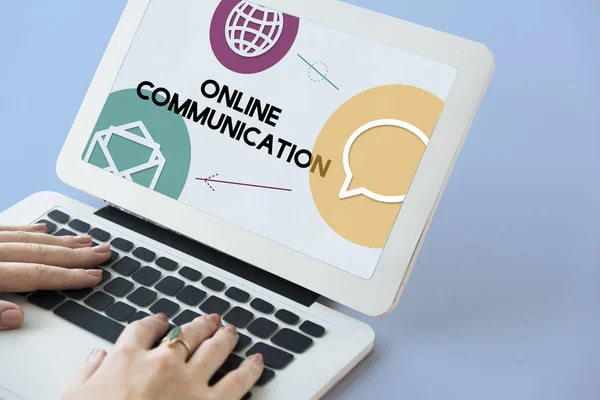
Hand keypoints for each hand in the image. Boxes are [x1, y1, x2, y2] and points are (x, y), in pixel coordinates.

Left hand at [0, 224, 111, 329]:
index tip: (93, 276)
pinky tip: (43, 229)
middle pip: (40, 253)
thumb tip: (16, 316)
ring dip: (59, 241)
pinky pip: (7, 229)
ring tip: (84, 241)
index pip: (37, 275)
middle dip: (76, 255)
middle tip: (101, 254)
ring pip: (28, 239)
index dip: (68, 276)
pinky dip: (28, 230)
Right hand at [63, 313, 263, 399]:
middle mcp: (162, 363)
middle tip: (210, 320)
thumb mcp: (74, 398)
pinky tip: (257, 361)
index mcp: (127, 358)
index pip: (144, 329)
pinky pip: (237, 382)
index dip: (156, 322)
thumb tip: (97, 357)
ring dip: (225, 336)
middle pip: (186, 333)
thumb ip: (87, 374)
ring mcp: (189, 382)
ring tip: (231, 330)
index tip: (162, 321)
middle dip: (200, 324)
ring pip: (214, 348)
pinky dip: (250, 369)